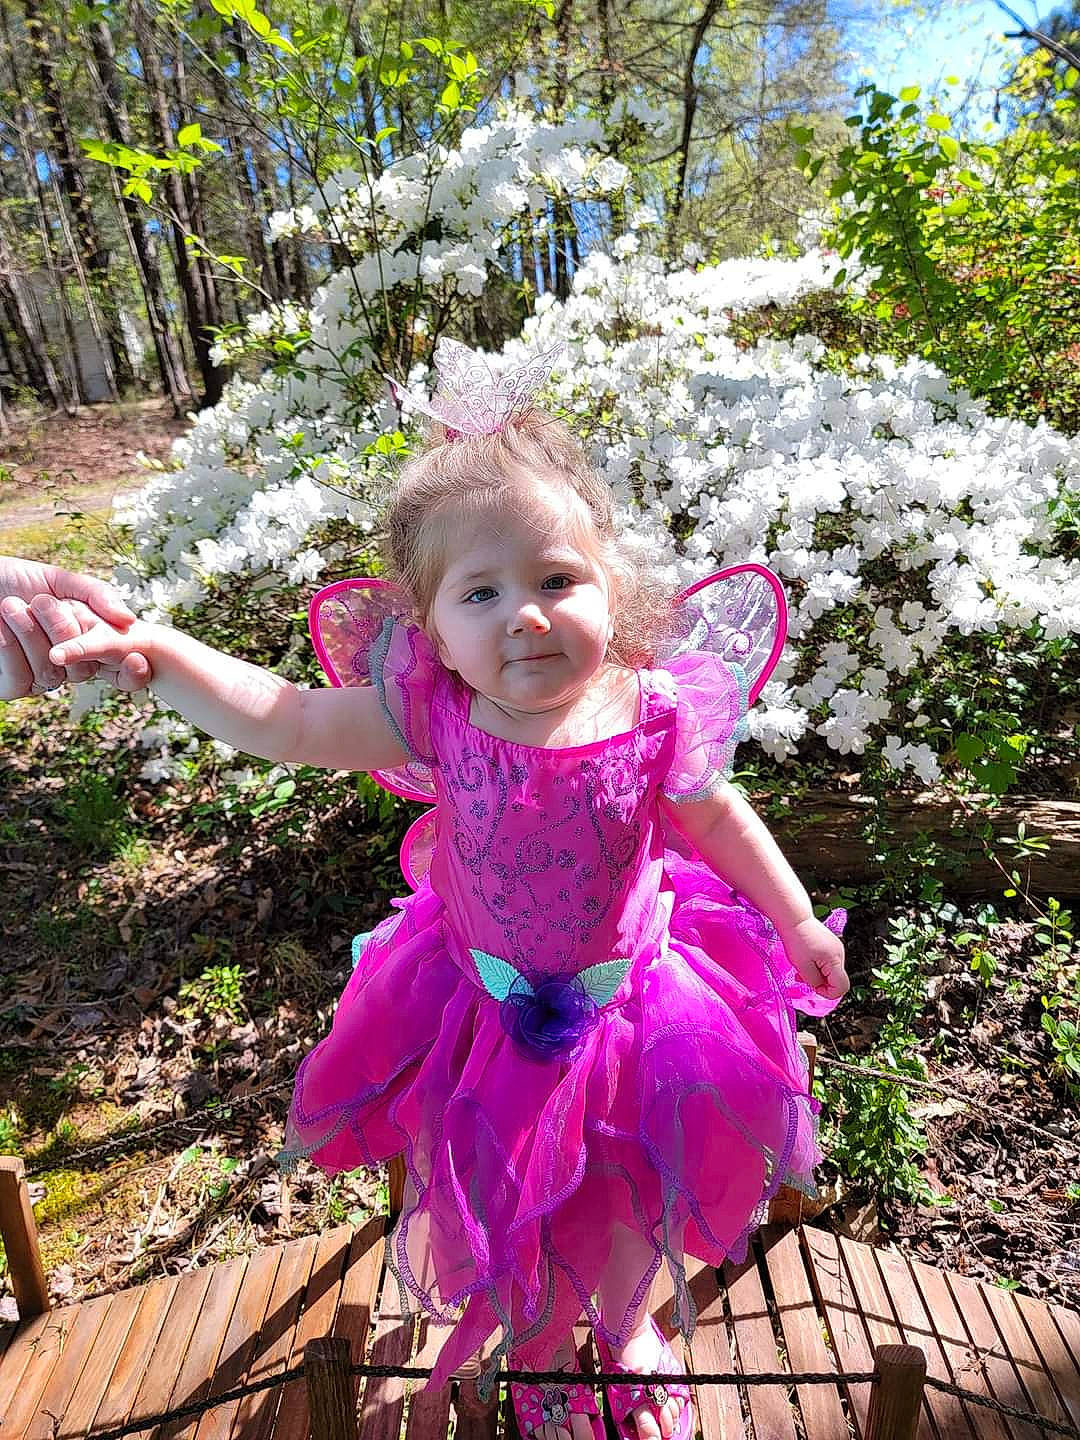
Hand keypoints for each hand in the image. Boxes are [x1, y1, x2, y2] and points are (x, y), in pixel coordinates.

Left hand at [0, 556, 151, 698]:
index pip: (121, 673)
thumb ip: (96, 595)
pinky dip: (9, 648)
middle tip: (42, 601)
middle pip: (84, 670)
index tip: (137, 660)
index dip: (133, 675)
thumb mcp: (61, 579)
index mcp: (85, 643)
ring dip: (30, 635)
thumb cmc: (15, 579)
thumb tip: (128, 620)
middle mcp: (66, 666)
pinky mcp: (9, 686)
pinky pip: (20, 679)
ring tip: (11, 605)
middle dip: (63, 632)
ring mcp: (38, 678)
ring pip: (51, 673)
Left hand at [781, 915, 848, 1000]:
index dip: (828, 993)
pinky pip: (828, 963)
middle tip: (802, 977)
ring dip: (818, 975)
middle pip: (837, 980)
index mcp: (835, 960)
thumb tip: (819, 987)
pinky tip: (806, 960)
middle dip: (821, 983)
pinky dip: (818, 966)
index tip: (812, 987)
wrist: (794, 918)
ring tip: (802, 968)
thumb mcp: (802, 966)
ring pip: (832, 972)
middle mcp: (840, 954)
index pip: (842, 987)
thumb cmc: (796, 939)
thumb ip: (814, 981)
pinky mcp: (831, 945)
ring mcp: (836, 948)